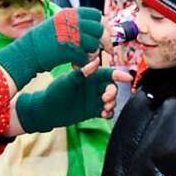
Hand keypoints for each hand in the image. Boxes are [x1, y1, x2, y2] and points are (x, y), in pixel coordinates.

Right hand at [0, 7, 104, 90]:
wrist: (27, 52)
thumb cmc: (41, 40)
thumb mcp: (57, 23)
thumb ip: (74, 22)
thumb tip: (95, 25)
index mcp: (70, 14)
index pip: (96, 14)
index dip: (102, 24)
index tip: (103, 34)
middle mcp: (72, 22)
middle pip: (99, 29)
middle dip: (104, 41)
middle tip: (106, 50)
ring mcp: (71, 36)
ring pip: (94, 44)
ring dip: (92, 53)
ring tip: (84, 57)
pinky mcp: (69, 51)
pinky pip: (85, 58)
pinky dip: (83, 64)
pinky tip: (75, 65)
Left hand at [14, 61, 130, 132]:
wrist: (47, 111)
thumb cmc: (55, 92)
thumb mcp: (68, 80)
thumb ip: (83, 72)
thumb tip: (96, 61)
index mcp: (89, 76)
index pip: (107, 73)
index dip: (119, 75)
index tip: (128, 78)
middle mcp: (93, 87)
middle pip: (111, 88)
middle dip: (113, 92)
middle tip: (105, 98)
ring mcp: (94, 99)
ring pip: (111, 100)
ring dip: (112, 103)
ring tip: (105, 107)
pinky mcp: (93, 111)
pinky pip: (107, 111)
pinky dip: (109, 113)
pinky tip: (104, 114)